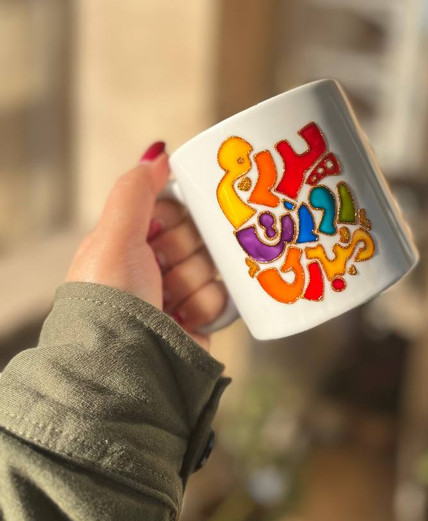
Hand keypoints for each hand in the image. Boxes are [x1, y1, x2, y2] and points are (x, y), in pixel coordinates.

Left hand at [67, 141, 226, 350]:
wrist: (123, 367)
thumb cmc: (108, 301)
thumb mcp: (114, 238)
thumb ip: (134, 192)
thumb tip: (158, 153)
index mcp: (131, 241)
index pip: (175, 207)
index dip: (175, 216)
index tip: (159, 231)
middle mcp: (155, 264)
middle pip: (198, 235)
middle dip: (184, 253)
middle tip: (161, 270)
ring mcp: (179, 293)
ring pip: (214, 265)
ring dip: (193, 283)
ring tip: (169, 302)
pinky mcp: (200, 319)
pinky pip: (224, 296)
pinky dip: (206, 308)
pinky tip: (183, 319)